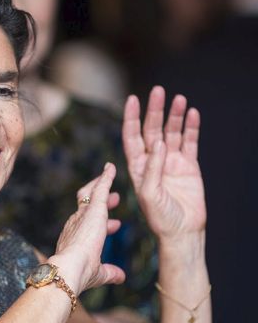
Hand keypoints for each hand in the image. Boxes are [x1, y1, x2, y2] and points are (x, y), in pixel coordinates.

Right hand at [51, 163, 125, 293]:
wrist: (70, 268)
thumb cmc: (80, 274)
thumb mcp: (99, 272)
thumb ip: (110, 272)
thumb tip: (121, 276)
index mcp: (76, 238)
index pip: (89, 226)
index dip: (104, 225)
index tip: (116, 225)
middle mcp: (75, 223)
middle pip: (87, 206)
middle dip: (101, 201)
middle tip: (116, 199)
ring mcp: (83, 215)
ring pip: (89, 193)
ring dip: (100, 185)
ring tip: (109, 176)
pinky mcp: (93, 209)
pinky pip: (100, 188)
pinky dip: (106, 177)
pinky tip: (111, 168)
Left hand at [122, 86, 205, 239]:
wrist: (182, 231)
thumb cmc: (160, 218)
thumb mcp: (150, 194)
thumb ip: (153, 169)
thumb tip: (158, 143)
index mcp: (138, 168)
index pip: (132, 137)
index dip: (131, 118)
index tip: (132, 100)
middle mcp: (153, 161)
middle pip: (152, 130)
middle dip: (154, 111)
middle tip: (158, 91)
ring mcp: (172, 162)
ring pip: (172, 133)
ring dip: (174, 116)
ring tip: (178, 99)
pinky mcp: (189, 166)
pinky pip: (190, 142)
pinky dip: (191, 128)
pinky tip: (191, 113)